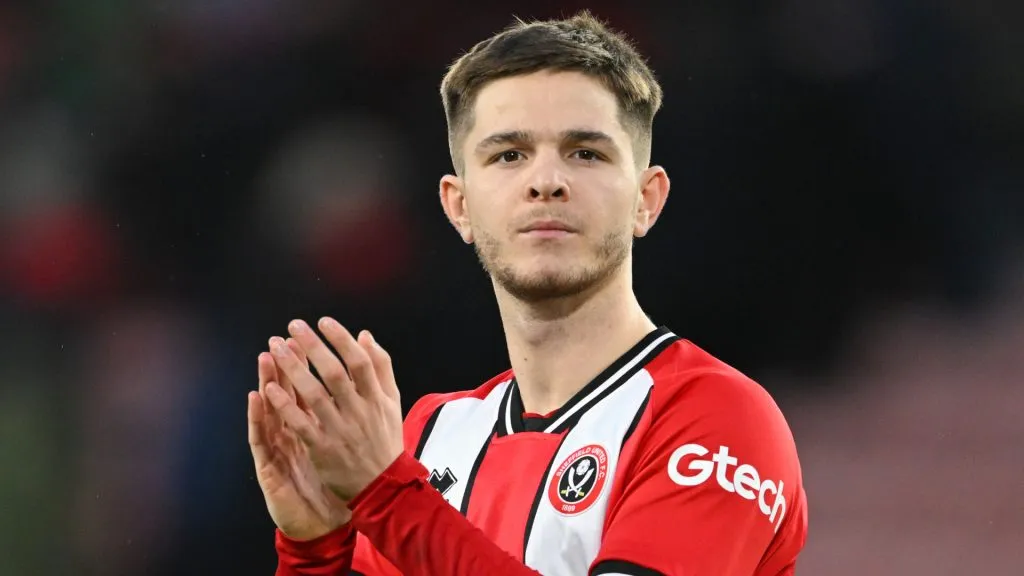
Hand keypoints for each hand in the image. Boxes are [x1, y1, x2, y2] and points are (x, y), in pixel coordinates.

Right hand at [248, 339, 351, 539]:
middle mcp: (290, 432)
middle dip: (284, 365)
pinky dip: (257, 416)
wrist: (323, 523)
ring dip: (266, 381)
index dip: (303, 362)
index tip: (304, 336)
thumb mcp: (340, 443)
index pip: (305, 388)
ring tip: (264, 357)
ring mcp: (277, 447)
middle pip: (285, 393)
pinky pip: (260, 438)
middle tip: (279, 337)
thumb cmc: (332, 480)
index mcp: (310, 425)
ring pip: (269, 409)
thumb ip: (343, 413)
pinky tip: (255, 397)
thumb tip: (352, 381)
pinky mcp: (268, 466)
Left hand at [264, 317, 403, 501]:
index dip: (341, 339)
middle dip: (313, 347)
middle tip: (293, 326)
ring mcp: (340, 431)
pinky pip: (301, 424)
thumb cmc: (384, 438)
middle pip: (335, 374)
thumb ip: (381, 367)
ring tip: (276, 349)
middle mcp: (359, 412)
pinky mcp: (322, 449)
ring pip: (314, 396)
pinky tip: (270, 388)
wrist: (382, 486)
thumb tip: (364, 335)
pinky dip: (285, 405)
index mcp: (377, 398)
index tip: (323, 321)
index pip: (360, 362)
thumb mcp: (391, 401)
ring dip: (294, 370)